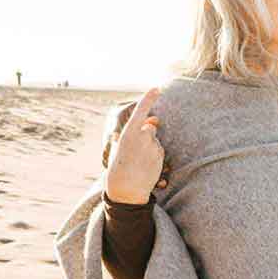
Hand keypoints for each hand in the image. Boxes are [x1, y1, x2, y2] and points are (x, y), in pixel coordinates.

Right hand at [105, 88, 166, 203]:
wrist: (127, 190)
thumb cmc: (118, 169)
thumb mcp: (117, 150)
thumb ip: (126, 136)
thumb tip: (131, 127)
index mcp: (128, 133)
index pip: (141, 111)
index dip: (148, 98)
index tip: (157, 88)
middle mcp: (142, 137)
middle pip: (151, 128)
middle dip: (148, 133)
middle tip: (136, 149)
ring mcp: (153, 147)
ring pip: (155, 141)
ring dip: (150, 147)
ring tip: (139, 161)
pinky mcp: (160, 156)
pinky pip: (159, 151)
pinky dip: (154, 156)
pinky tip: (146, 166)